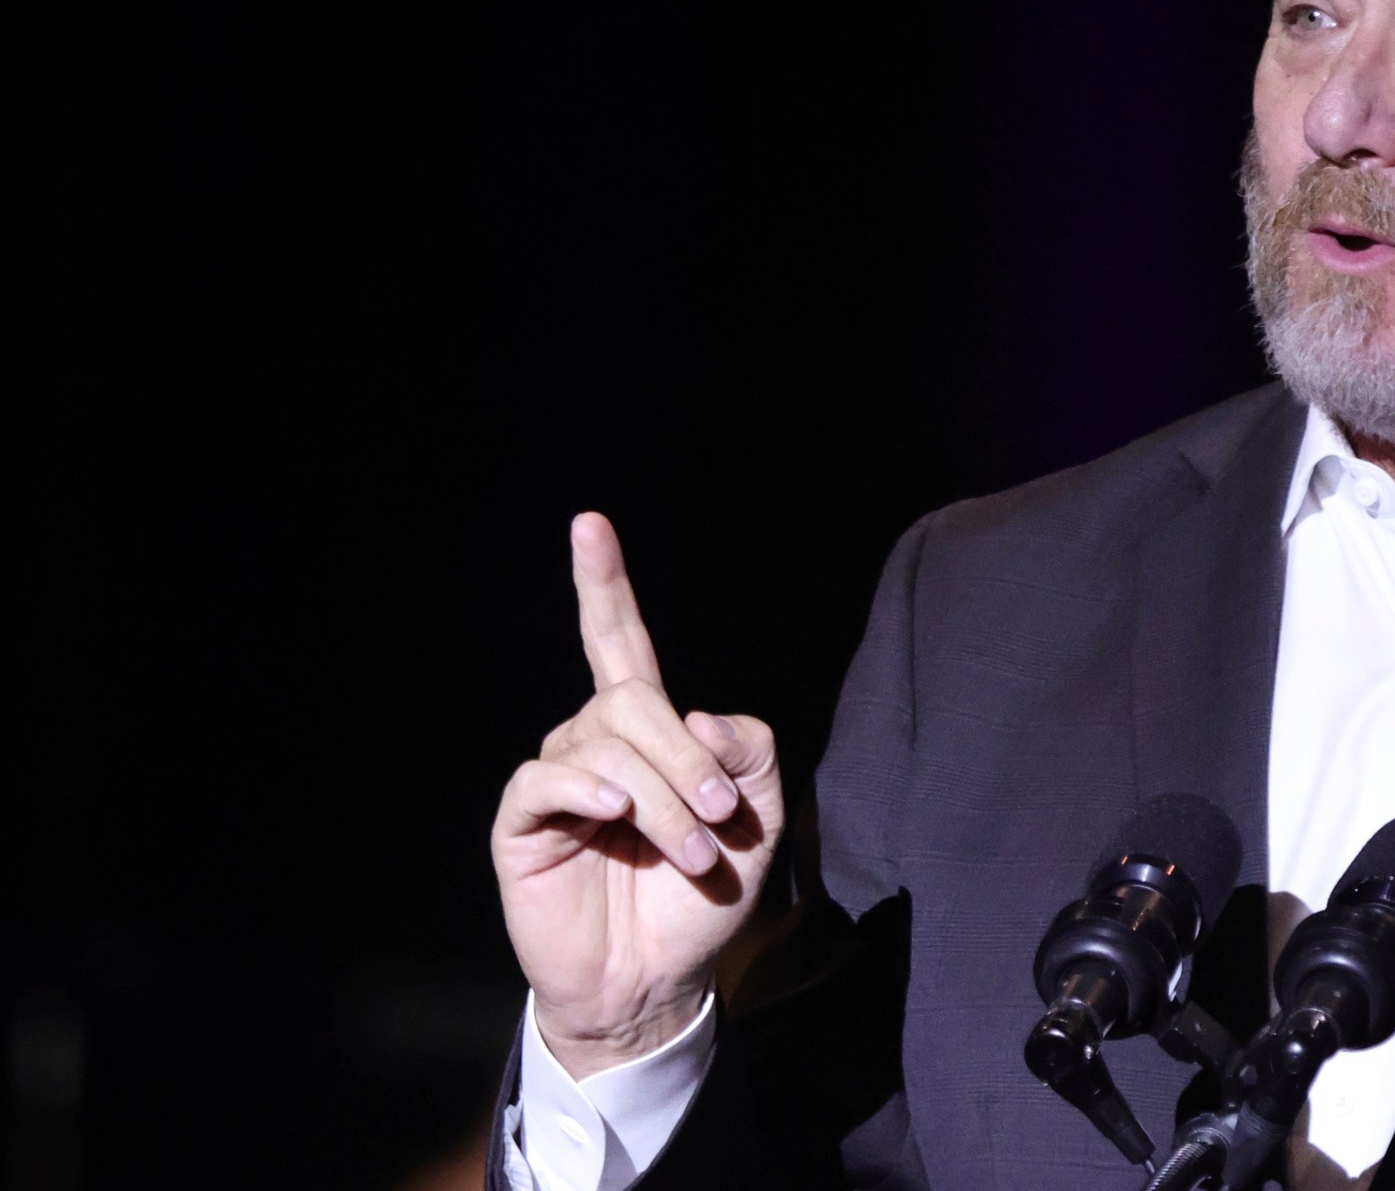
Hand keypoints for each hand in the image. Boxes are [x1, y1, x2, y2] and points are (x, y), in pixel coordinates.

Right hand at [492, 512, 784, 1077]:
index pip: (619, 641)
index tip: (589, 523)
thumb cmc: (704, 897)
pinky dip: (591, 789)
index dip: (603, 584)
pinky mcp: (524, 823)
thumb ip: (749, 753)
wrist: (660, 979)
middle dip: (687, 756)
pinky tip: (617, 814)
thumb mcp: (761, 821)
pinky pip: (548, 778)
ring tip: (694, 855)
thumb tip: (695, 713)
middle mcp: (595, 741)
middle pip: (633, 699)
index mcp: (647, 729)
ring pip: (606, 745)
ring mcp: (557, 780)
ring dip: (663, 800)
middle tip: (721, 821)